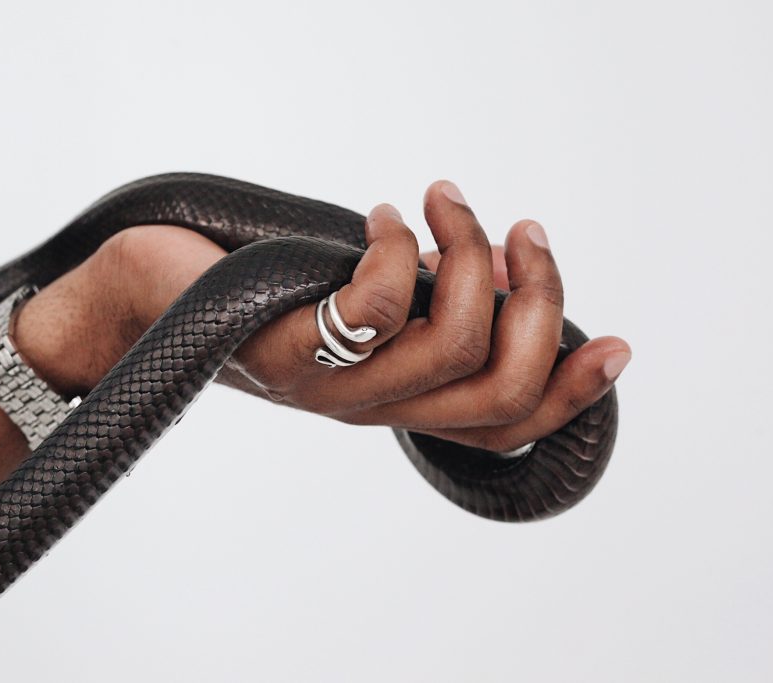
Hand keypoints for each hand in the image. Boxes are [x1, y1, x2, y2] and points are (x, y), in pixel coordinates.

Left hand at [14, 181, 630, 452]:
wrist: (154, 299)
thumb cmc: (263, 291)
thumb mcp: (359, 300)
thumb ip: (424, 305)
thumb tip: (495, 274)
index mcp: (399, 403)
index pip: (505, 424)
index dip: (572, 392)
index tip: (618, 340)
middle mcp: (375, 410)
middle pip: (502, 388)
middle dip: (539, 299)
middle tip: (521, 229)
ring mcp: (334, 388)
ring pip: (454, 341)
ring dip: (469, 249)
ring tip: (444, 199)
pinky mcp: (293, 349)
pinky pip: (381, 302)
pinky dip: (401, 244)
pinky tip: (380, 216)